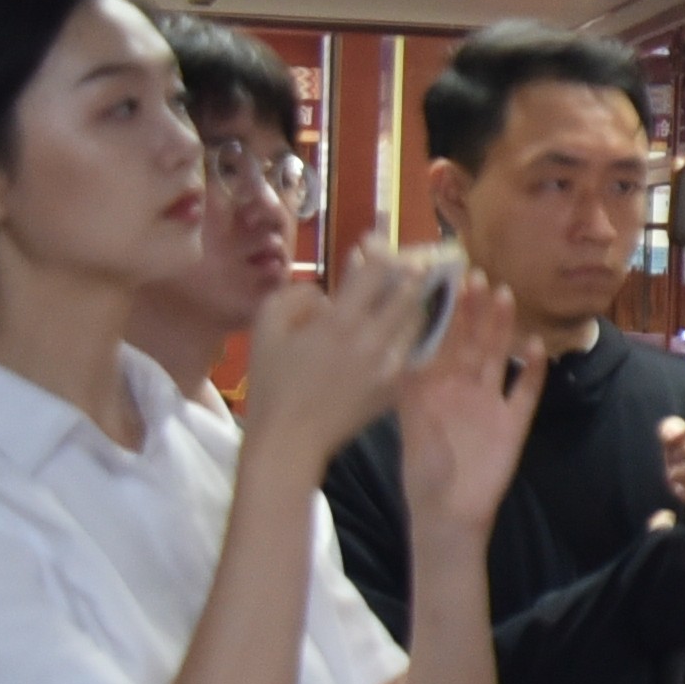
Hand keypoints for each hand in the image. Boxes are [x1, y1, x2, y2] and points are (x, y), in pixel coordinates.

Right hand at [238, 250, 455, 456]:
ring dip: (414, 301)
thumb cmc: (271, 382)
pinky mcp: (397, 388)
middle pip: (410, 292)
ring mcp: (390, 367)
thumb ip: (297, 295)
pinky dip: (408, 333)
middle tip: (410, 258)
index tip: (373, 242)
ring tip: (409, 289)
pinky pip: (412, 350)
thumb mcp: (266, 326)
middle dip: (411, 270)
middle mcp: (373, 341)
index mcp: (340, 323)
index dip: (380, 249)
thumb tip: (328, 293)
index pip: (378, 271)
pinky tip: (398, 327)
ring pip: (418, 320)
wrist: (290, 441)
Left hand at [390, 272, 549, 526]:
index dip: (443, 313)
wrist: (449, 514)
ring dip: (500, 327)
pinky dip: (531, 370)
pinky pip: (525, 391)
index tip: (442, 283)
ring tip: (504, 296)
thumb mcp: (409, 425)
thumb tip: (401, 350)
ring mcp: (490, 402)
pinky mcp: (514, 423)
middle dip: (473, 309)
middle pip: (470, 341)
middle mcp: (462, 388)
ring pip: (497, 356)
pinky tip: (535, 347)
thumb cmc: (423, 474)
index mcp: (433, 387)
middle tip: (477, 276)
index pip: (439, 341)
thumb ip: (412, 390)